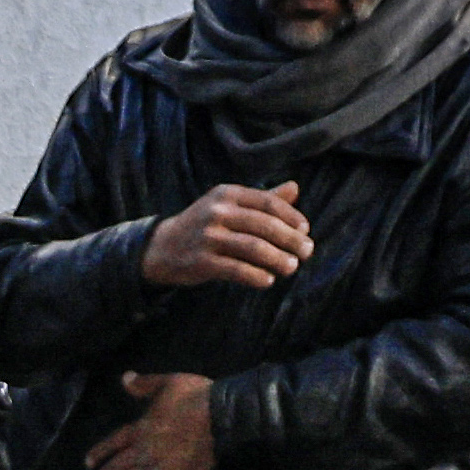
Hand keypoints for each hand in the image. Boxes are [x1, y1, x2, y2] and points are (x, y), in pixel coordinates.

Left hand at [81, 370, 222, 469]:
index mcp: (141, 428)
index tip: (88, 463)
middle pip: (116, 467)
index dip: (100, 452)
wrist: (220, 417)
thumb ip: (145, 384)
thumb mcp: (168, 381)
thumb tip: (125, 378)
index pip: (114, 442)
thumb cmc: (196, 396)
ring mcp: (156, 467)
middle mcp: (143, 450)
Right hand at [141, 183, 312, 294]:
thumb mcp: (229, 206)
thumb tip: (295, 188)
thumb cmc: (205, 225)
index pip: (268, 202)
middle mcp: (218, 212)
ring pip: (253, 248)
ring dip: (278, 259)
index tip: (305, 230)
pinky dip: (256, 276)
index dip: (291, 217)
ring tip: (292, 267)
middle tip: (307, 252)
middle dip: (290, 240)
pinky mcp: (202, 262)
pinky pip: (236, 270)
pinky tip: (268, 281)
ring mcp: (208, 237)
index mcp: (228, 194)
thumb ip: (262, 200)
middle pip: (264, 226)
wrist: (162, 247)